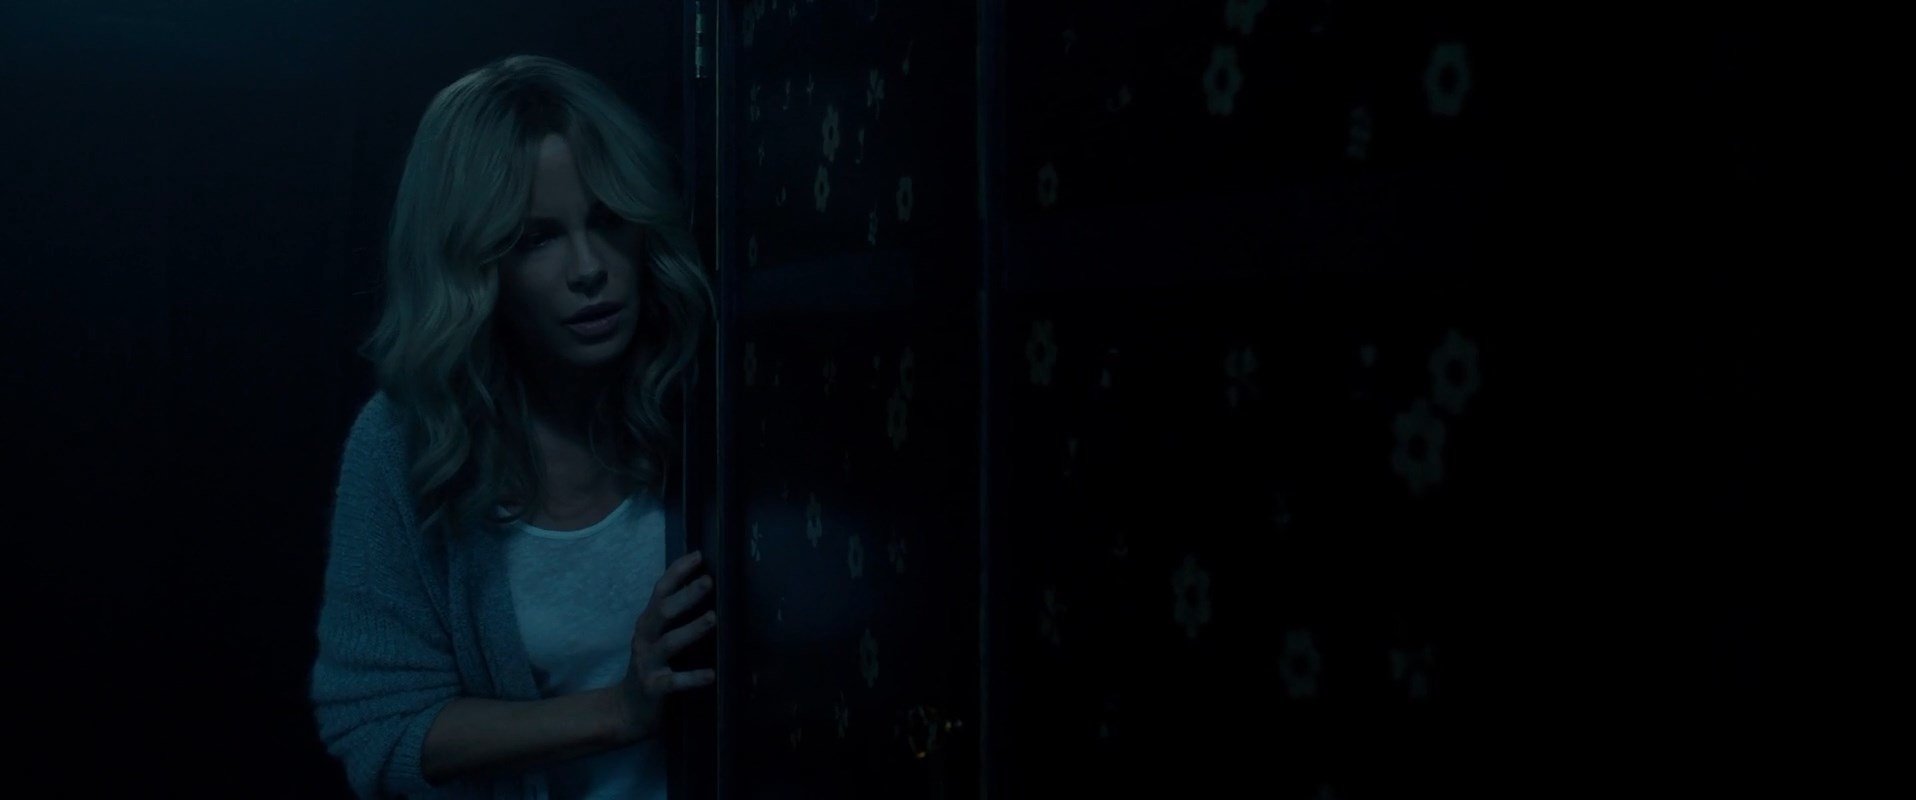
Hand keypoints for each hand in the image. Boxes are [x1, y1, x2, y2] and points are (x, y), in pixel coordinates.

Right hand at [610, 550, 716, 744]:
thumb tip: (705, 585)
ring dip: (691, 629)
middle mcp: (645, 638)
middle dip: (685, 595)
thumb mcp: (657, 637)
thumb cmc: (651, 666)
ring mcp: (647, 663)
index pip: (660, 591)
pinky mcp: (653, 688)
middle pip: (663, 612)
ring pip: (669, 643)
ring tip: (712, 618)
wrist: (627, 710)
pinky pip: (674, 682)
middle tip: (709, 581)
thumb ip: (673, 615)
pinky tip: (711, 674)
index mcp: (648, 622)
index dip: (677, 572)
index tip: (698, 556)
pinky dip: (692, 677)